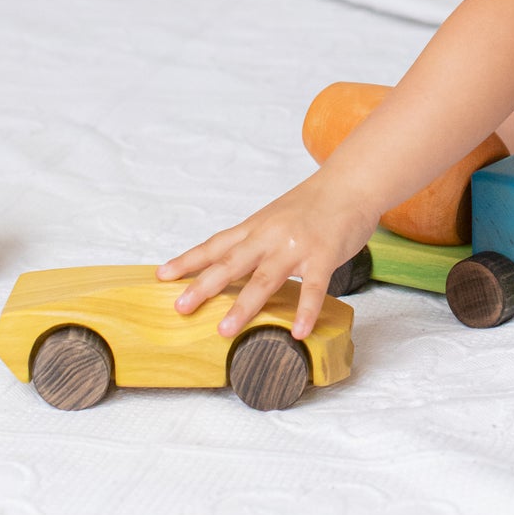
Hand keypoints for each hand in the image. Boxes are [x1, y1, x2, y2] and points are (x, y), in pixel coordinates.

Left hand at [157, 171, 378, 340]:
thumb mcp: (277, 216)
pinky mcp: (324, 256)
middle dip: (204, 285)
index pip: (216, 244)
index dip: (189, 260)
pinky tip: (298, 332)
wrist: (351, 182)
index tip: (162, 275)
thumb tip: (230, 265)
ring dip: (244, 305)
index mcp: (257, 226)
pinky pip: (314, 288)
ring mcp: (296, 247)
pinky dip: (305, 311)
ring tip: (225, 329)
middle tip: (180, 307)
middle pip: (231, 263)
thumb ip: (256, 240)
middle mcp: (270, 236)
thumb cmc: (315, 202)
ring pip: (265, 278)